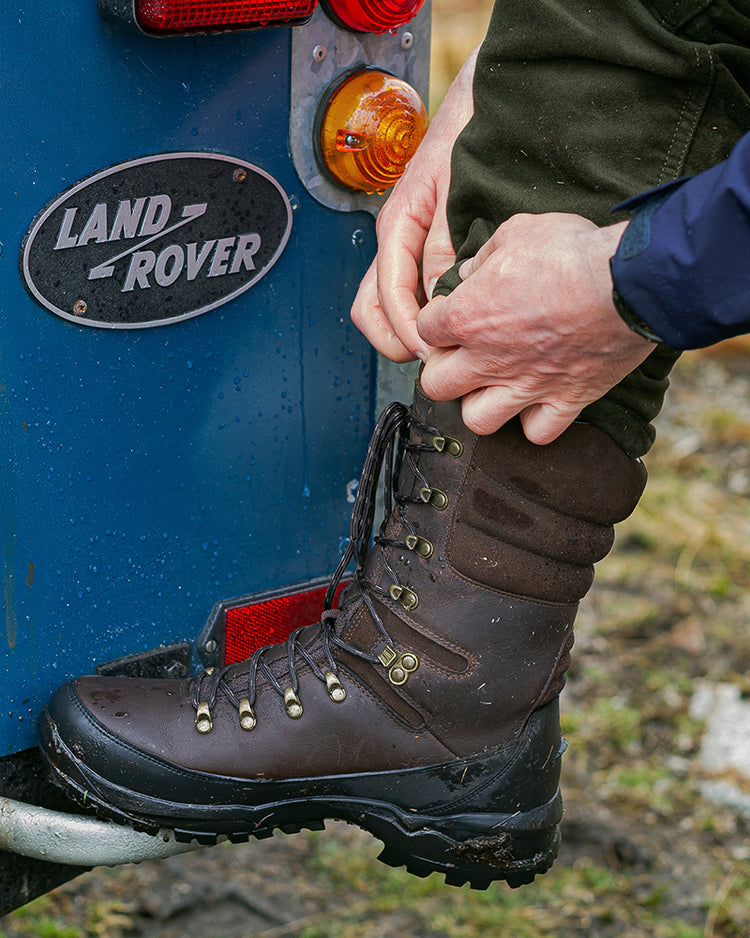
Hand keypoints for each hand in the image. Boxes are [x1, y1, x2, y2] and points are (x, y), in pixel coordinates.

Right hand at [350, 49, 477, 362]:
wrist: (484, 98)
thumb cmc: (469, 132)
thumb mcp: (457, 191)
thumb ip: (444, 245)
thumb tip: (438, 297)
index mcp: (397, 226)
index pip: (386, 297)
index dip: (408, 332)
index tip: (433, 351)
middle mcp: (396, 240)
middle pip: (373, 310)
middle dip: (396, 341)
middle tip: (433, 359)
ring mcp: (407, 245)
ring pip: (386, 305)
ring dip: (405, 332)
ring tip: (441, 347)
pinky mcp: (423, 247)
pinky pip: (410, 292)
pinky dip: (422, 315)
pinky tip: (452, 322)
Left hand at [416, 213, 654, 443]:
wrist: (629, 281)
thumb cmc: (572, 252)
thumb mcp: (517, 231)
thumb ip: (483, 256)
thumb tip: (468, 270)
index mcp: (467, 316)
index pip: (424, 329)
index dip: (435, 320)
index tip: (450, 314)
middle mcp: (488, 358)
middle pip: (436, 384)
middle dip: (443, 369)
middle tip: (460, 355)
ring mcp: (526, 385)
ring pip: (477, 420)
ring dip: (479, 404)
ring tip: (492, 386)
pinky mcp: (565, 400)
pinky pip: (537, 432)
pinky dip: (535, 423)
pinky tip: (538, 403)